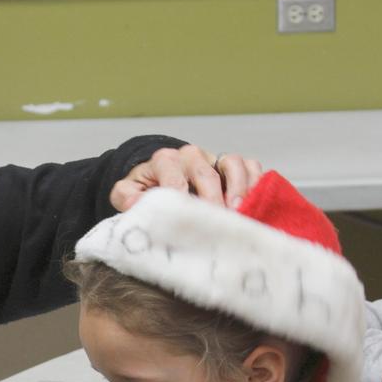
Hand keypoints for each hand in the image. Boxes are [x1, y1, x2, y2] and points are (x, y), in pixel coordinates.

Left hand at [110, 144, 262, 210]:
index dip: (182, 202)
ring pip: (233, 164)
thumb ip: (126, 197)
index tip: (188, 223)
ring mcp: (213, 158)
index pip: (174, 180)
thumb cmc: (146, 189)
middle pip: (206, 175)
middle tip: (216, 225)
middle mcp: (190, 155)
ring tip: (237, 214)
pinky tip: (252, 203)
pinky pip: (250, 166)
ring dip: (238, 190)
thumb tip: (137, 204)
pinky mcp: (231, 164)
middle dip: (212, 201)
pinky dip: (255, 183)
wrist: (158, 178)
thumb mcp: (127, 193)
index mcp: (164, 161)